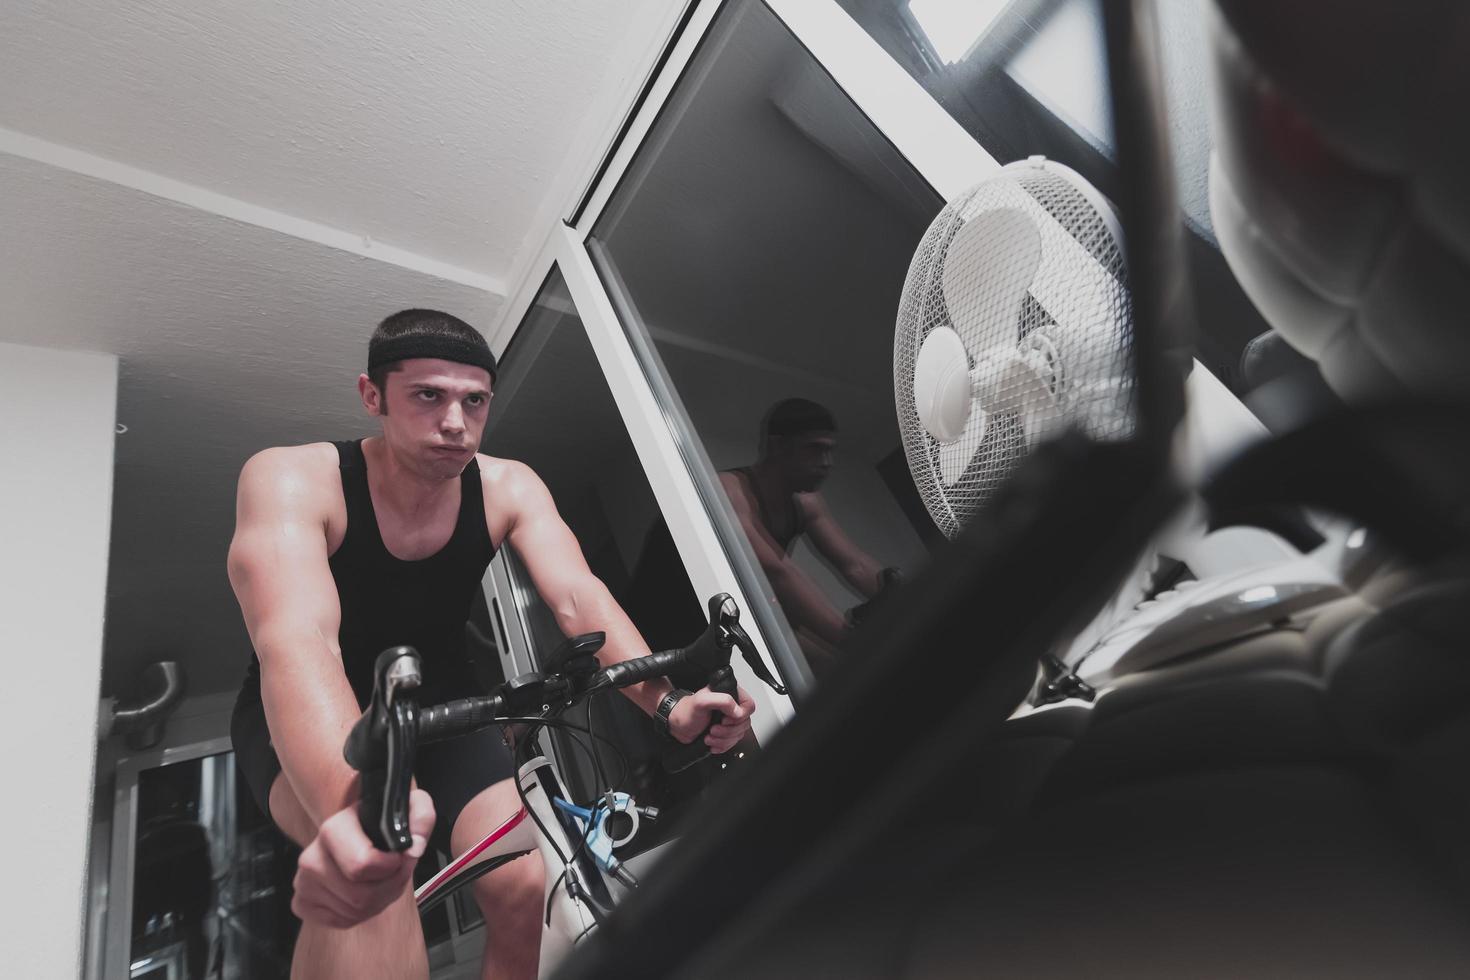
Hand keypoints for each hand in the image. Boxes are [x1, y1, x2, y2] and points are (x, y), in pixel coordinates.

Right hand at [291, 788, 434, 928]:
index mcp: (333, 829)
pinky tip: (363, 891)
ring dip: (378, 901)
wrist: (355, 832)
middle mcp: (311, 857)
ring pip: (354, 912)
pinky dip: (360, 913)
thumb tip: (414, 845)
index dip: (390, 867)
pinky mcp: (303, 903)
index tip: (398, 857)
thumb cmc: (380, 823)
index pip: (362, 865)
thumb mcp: (407, 808)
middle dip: (388, 888)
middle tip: (394, 873)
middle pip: (360, 896)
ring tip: (380, 880)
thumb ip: (420, 816)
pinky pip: (342, 921)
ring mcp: (304, 882)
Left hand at [667, 686, 755, 753]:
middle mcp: (730, 707)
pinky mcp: (725, 732)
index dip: (740, 716)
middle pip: (745, 723)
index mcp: (728, 695)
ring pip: (739, 734)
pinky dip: (722, 745)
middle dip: (728, 731)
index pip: (748, 705)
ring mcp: (728, 721)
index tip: (725, 719)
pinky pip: (733, 742)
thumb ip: (722, 700)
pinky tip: (712, 742)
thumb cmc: (685, 711)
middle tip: (714, 729)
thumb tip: (738, 711)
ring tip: (710, 736)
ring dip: (724, 739)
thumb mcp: (702, 701)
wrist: (676, 725)